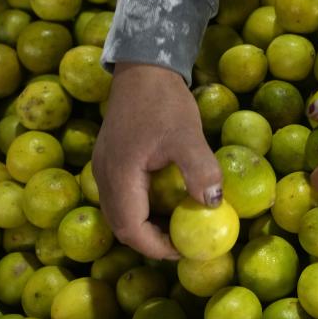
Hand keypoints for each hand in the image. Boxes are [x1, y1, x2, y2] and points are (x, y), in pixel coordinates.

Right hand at [92, 63, 222, 258]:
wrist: (143, 68)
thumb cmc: (164, 101)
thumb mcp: (187, 134)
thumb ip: (199, 169)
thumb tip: (213, 204)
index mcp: (118, 176)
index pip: (131, 229)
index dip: (157, 247)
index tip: (186, 250)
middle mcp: (104, 177)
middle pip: (123, 226)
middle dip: (152, 241)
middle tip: (185, 243)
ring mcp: (105, 168)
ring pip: (122, 212)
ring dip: (148, 225)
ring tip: (180, 226)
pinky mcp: (113, 160)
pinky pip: (125, 196)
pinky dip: (145, 208)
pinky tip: (169, 202)